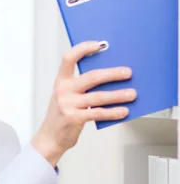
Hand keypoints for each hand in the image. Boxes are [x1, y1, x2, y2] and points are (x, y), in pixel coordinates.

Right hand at [31, 40, 135, 165]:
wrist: (50, 138)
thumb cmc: (63, 116)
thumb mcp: (68, 97)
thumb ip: (82, 87)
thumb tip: (110, 77)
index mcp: (61, 81)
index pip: (69, 58)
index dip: (83, 49)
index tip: (100, 44)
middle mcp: (63, 90)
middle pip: (91, 77)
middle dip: (112, 74)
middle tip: (128, 72)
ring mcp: (67, 104)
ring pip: (98, 97)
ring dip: (118, 95)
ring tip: (132, 94)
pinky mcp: (73, 118)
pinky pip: (97, 113)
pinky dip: (113, 112)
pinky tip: (123, 111)